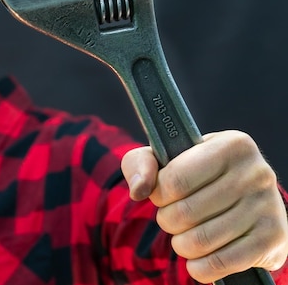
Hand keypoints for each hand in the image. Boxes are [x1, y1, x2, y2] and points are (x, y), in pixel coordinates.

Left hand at [121, 130, 287, 282]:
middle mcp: (256, 172)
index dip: (158, 195)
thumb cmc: (196, 174)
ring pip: (199, 241)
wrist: (244, 200)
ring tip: (186, 235)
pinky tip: (198, 258)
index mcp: (231, 145)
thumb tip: (140, 189)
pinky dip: (199, 267)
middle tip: (174, 217)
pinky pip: (221, 264)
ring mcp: (268, 206)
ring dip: (181, 245)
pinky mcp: (273, 239)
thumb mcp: (166, 158)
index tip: (162, 195)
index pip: (174, 180)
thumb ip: (140, 163)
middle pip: (184, 213)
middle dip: (168, 220)